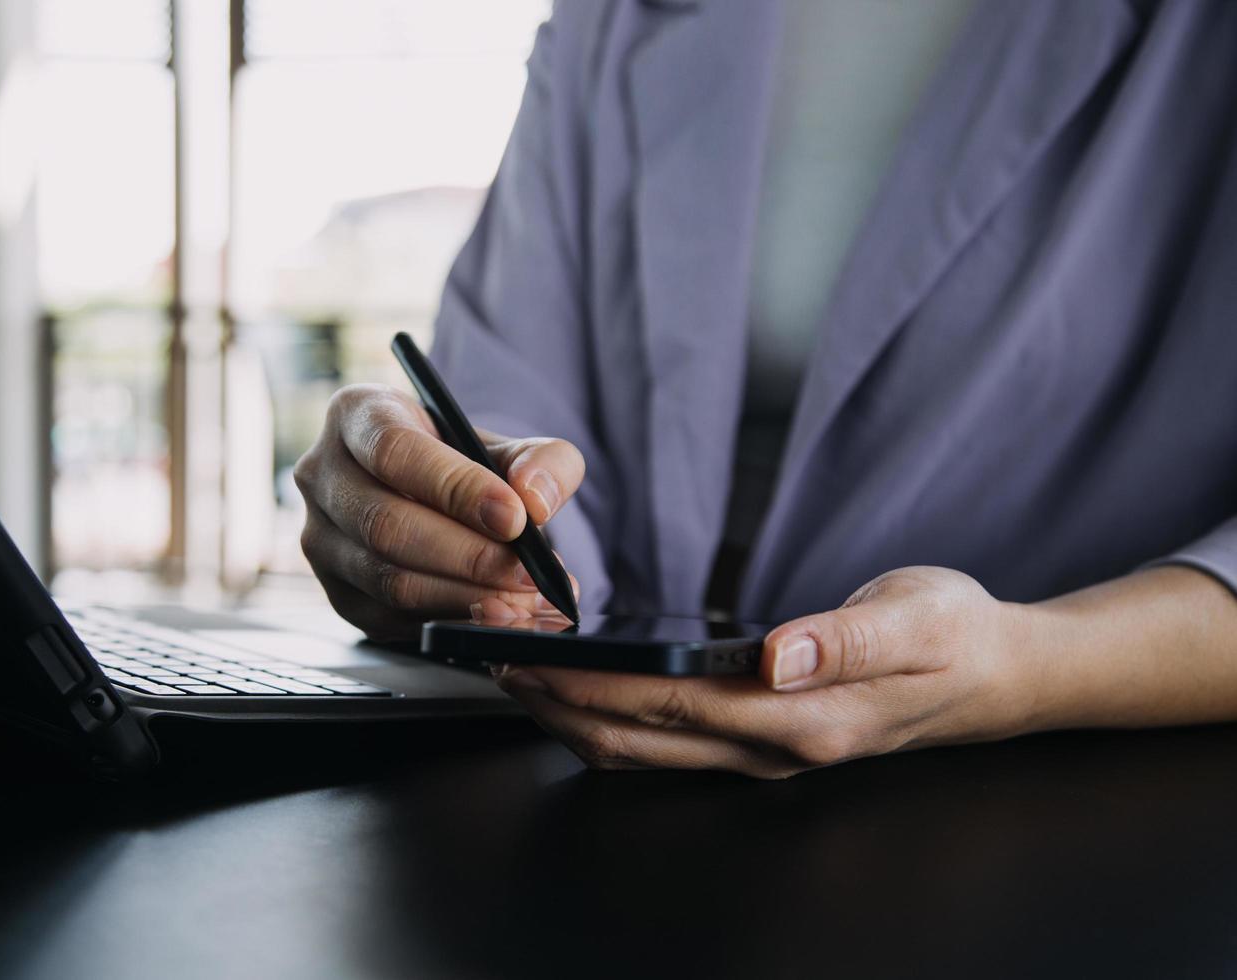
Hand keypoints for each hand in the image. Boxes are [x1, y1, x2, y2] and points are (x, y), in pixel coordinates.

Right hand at [295, 383, 582, 640]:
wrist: (436, 504)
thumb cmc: (468, 466)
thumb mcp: (510, 448)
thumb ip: (542, 461)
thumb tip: (534, 499)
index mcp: (357, 414)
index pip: (393, 450)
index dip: (454, 488)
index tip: (513, 518)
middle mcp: (322, 475)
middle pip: (385, 524)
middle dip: (466, 556)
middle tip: (526, 574)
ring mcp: (319, 539)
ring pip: (387, 579)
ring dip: (463, 597)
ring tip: (521, 602)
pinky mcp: (336, 594)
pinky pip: (389, 619)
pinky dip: (449, 623)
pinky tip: (496, 619)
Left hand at [495, 567, 1035, 776]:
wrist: (998, 677)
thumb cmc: (956, 637)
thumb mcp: (916, 619)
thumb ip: (844, 637)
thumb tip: (777, 652)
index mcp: (801, 717)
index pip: (667, 704)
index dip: (588, 687)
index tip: (527, 658)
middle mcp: (772, 748)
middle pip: (637, 738)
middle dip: (557, 704)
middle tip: (492, 661)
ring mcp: (764, 752)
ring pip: (644, 750)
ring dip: (574, 717)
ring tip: (520, 674)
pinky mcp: (761, 739)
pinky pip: (667, 741)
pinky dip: (613, 718)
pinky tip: (585, 688)